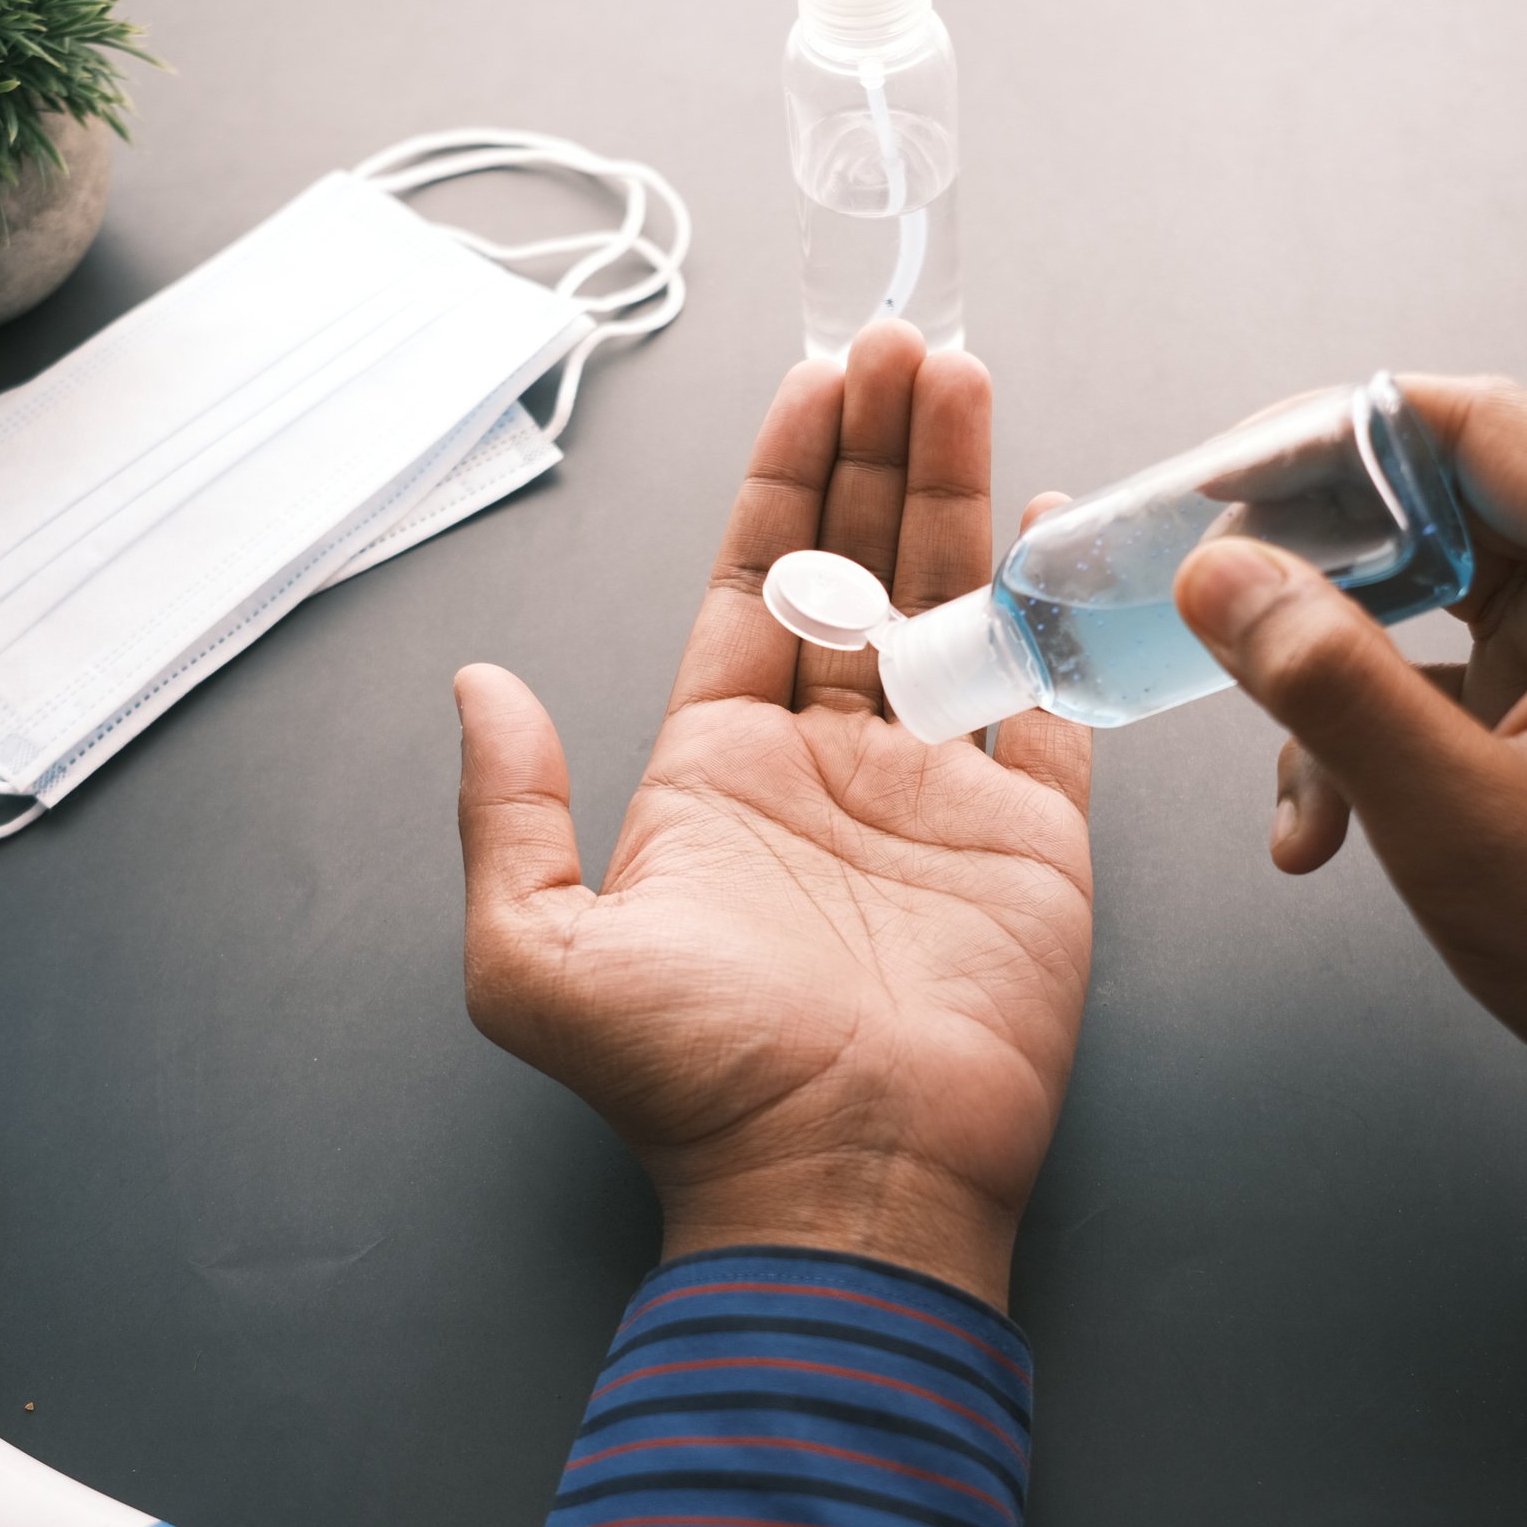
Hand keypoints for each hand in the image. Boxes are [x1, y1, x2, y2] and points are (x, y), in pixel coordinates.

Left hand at [453, 323, 1092, 1309]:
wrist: (848, 1181)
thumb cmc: (696, 1082)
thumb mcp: (538, 955)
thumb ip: (510, 813)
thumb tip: (477, 686)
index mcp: (717, 772)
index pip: (755, 587)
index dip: (784, 482)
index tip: (812, 383)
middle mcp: (826, 765)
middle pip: (856, 568)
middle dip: (876, 453)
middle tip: (901, 345)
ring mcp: (934, 793)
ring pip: (948, 604)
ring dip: (954, 490)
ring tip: (961, 377)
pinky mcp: (1030, 834)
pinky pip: (1045, 697)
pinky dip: (1050, 608)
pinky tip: (1047, 520)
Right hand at [1173, 377, 1526, 1393]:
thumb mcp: (1458, 823)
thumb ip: (1330, 685)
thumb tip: (1217, 576)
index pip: (1476, 429)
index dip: (1328, 441)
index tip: (1213, 484)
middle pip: (1452, 503)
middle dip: (1320, 571)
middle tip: (1212, 617)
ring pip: (1444, 596)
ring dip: (1345, 679)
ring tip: (1296, 795)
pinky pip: (1468, 669)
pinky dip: (1390, 732)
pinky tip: (1330, 828)